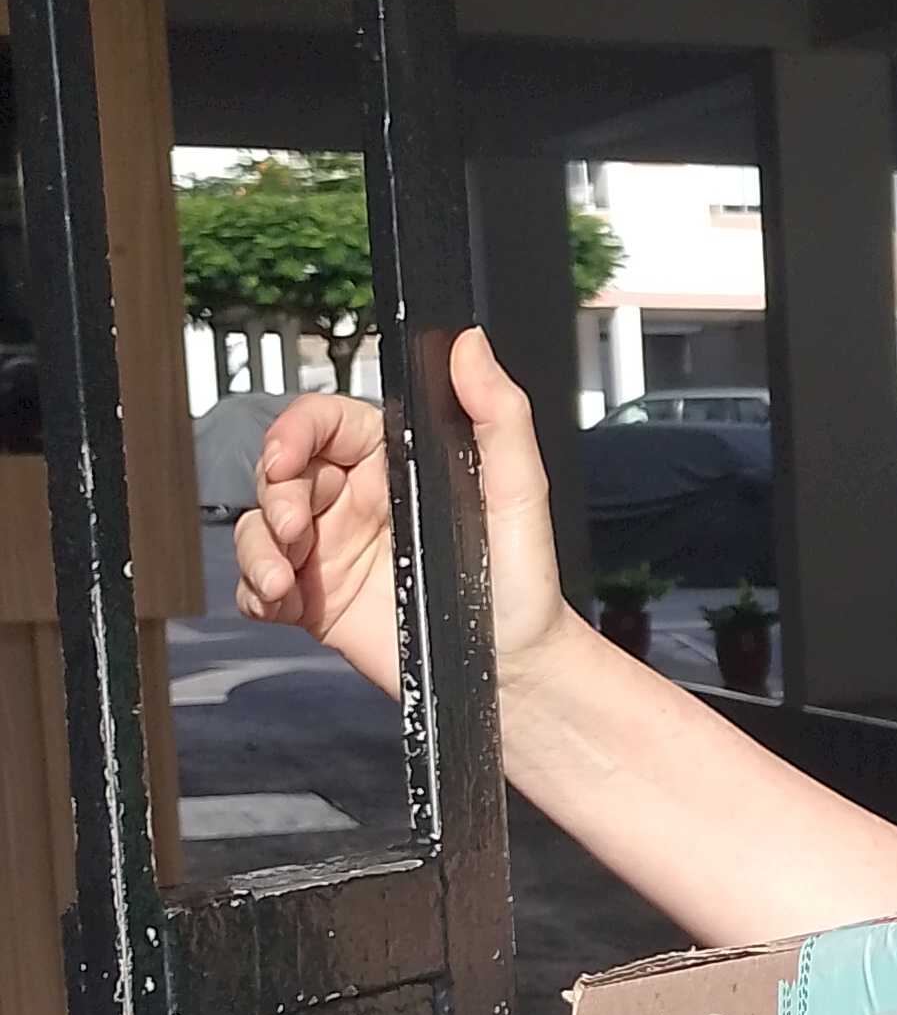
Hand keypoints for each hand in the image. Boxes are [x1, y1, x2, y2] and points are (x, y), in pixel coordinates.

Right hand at [233, 325, 573, 699]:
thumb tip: (470, 345)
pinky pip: (260, 583)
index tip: (284, 454)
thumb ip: (499, 415)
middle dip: (274, 495)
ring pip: (261, 525)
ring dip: (256, 547)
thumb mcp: (520, 490)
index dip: (294, 430)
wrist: (514, 669)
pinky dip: (254, 590)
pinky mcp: (317, 600)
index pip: (327, 423)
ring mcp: (332, 549)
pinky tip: (278, 603)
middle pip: (282, 472)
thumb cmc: (523, 582)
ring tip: (282, 579)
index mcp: (397, 462)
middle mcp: (358, 500)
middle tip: (295, 530)